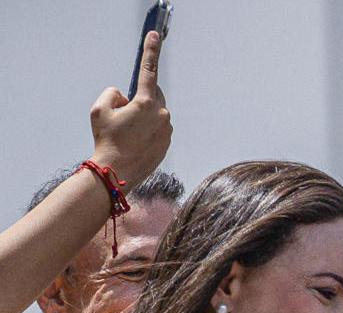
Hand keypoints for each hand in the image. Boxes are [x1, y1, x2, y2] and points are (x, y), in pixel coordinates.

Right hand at [89, 32, 171, 187]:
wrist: (116, 172)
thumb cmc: (106, 139)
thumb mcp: (99, 109)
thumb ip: (113, 93)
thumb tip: (125, 96)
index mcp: (146, 103)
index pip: (148, 71)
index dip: (150, 51)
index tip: (155, 35)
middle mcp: (162, 114)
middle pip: (151, 95)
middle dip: (138, 99)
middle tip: (121, 117)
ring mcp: (168, 129)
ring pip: (154, 113)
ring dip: (141, 116)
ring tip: (126, 134)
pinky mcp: (168, 142)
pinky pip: (157, 128)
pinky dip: (146, 130)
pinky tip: (134, 142)